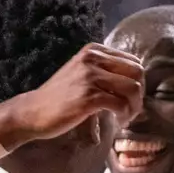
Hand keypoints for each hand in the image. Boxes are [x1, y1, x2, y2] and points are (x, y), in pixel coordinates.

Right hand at [0, 44, 143, 146]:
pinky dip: (124, 116)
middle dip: (139, 95)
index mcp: (94, 50)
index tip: (129, 99)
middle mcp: (93, 58)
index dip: (137, 83)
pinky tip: (118, 122)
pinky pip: (121, 105)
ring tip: (124, 118)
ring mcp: (90, 77)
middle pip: (138, 74)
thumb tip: (137, 79)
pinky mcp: (88, 97)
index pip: (133, 62)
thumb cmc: (61, 96)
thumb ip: (105, 70)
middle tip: (130, 110)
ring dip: (134, 107)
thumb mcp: (82, 73)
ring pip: (133, 89)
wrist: (34, 111)